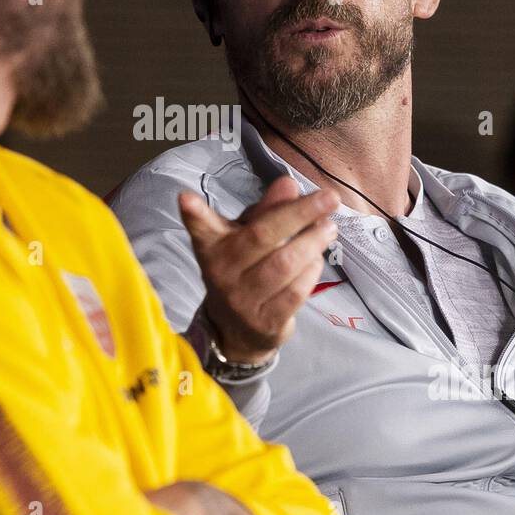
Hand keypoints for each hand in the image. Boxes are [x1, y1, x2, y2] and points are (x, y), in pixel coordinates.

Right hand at [178, 177, 337, 363]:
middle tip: (329, 198)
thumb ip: (267, 210)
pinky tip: (317, 259)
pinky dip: (312, 271)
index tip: (185, 198)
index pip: (201, 228)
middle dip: (299, 213)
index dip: (193, 214)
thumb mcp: (247, 236)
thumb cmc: (244, 269)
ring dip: (312, 242)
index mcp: (212, 246)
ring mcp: (242, 300)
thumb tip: (289, 184)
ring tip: (329, 228)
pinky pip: (296, 291)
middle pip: (262, 236)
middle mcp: (221, 273)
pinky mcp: (265, 322)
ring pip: (284, 264)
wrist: (236, 331)